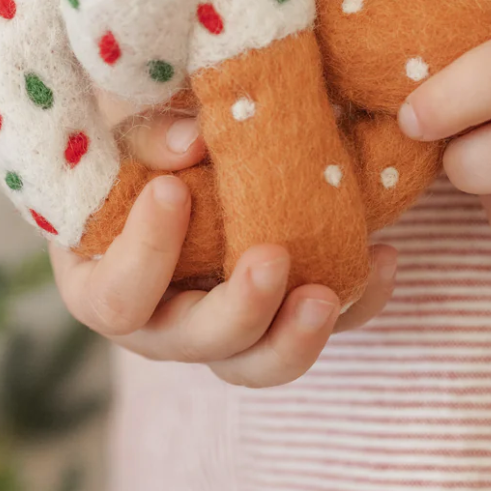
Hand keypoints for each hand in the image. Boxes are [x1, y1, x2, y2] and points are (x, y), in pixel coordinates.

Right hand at [49, 113, 397, 386]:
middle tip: (273, 258)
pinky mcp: (275, 320)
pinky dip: (357, 303)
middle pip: (193, 344)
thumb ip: (148, 134)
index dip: (143, 254)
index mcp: (103, 282)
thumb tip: (194, 144)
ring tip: (329, 295)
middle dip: (238, 309)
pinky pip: (317, 329)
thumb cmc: (133, 144)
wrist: (177, 157)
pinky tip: (386, 258)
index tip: (173, 190)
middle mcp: (159, 322)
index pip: (113, 298)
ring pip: (256, 364)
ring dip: (295, 338)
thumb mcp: (124, 126)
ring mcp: (219, 329)